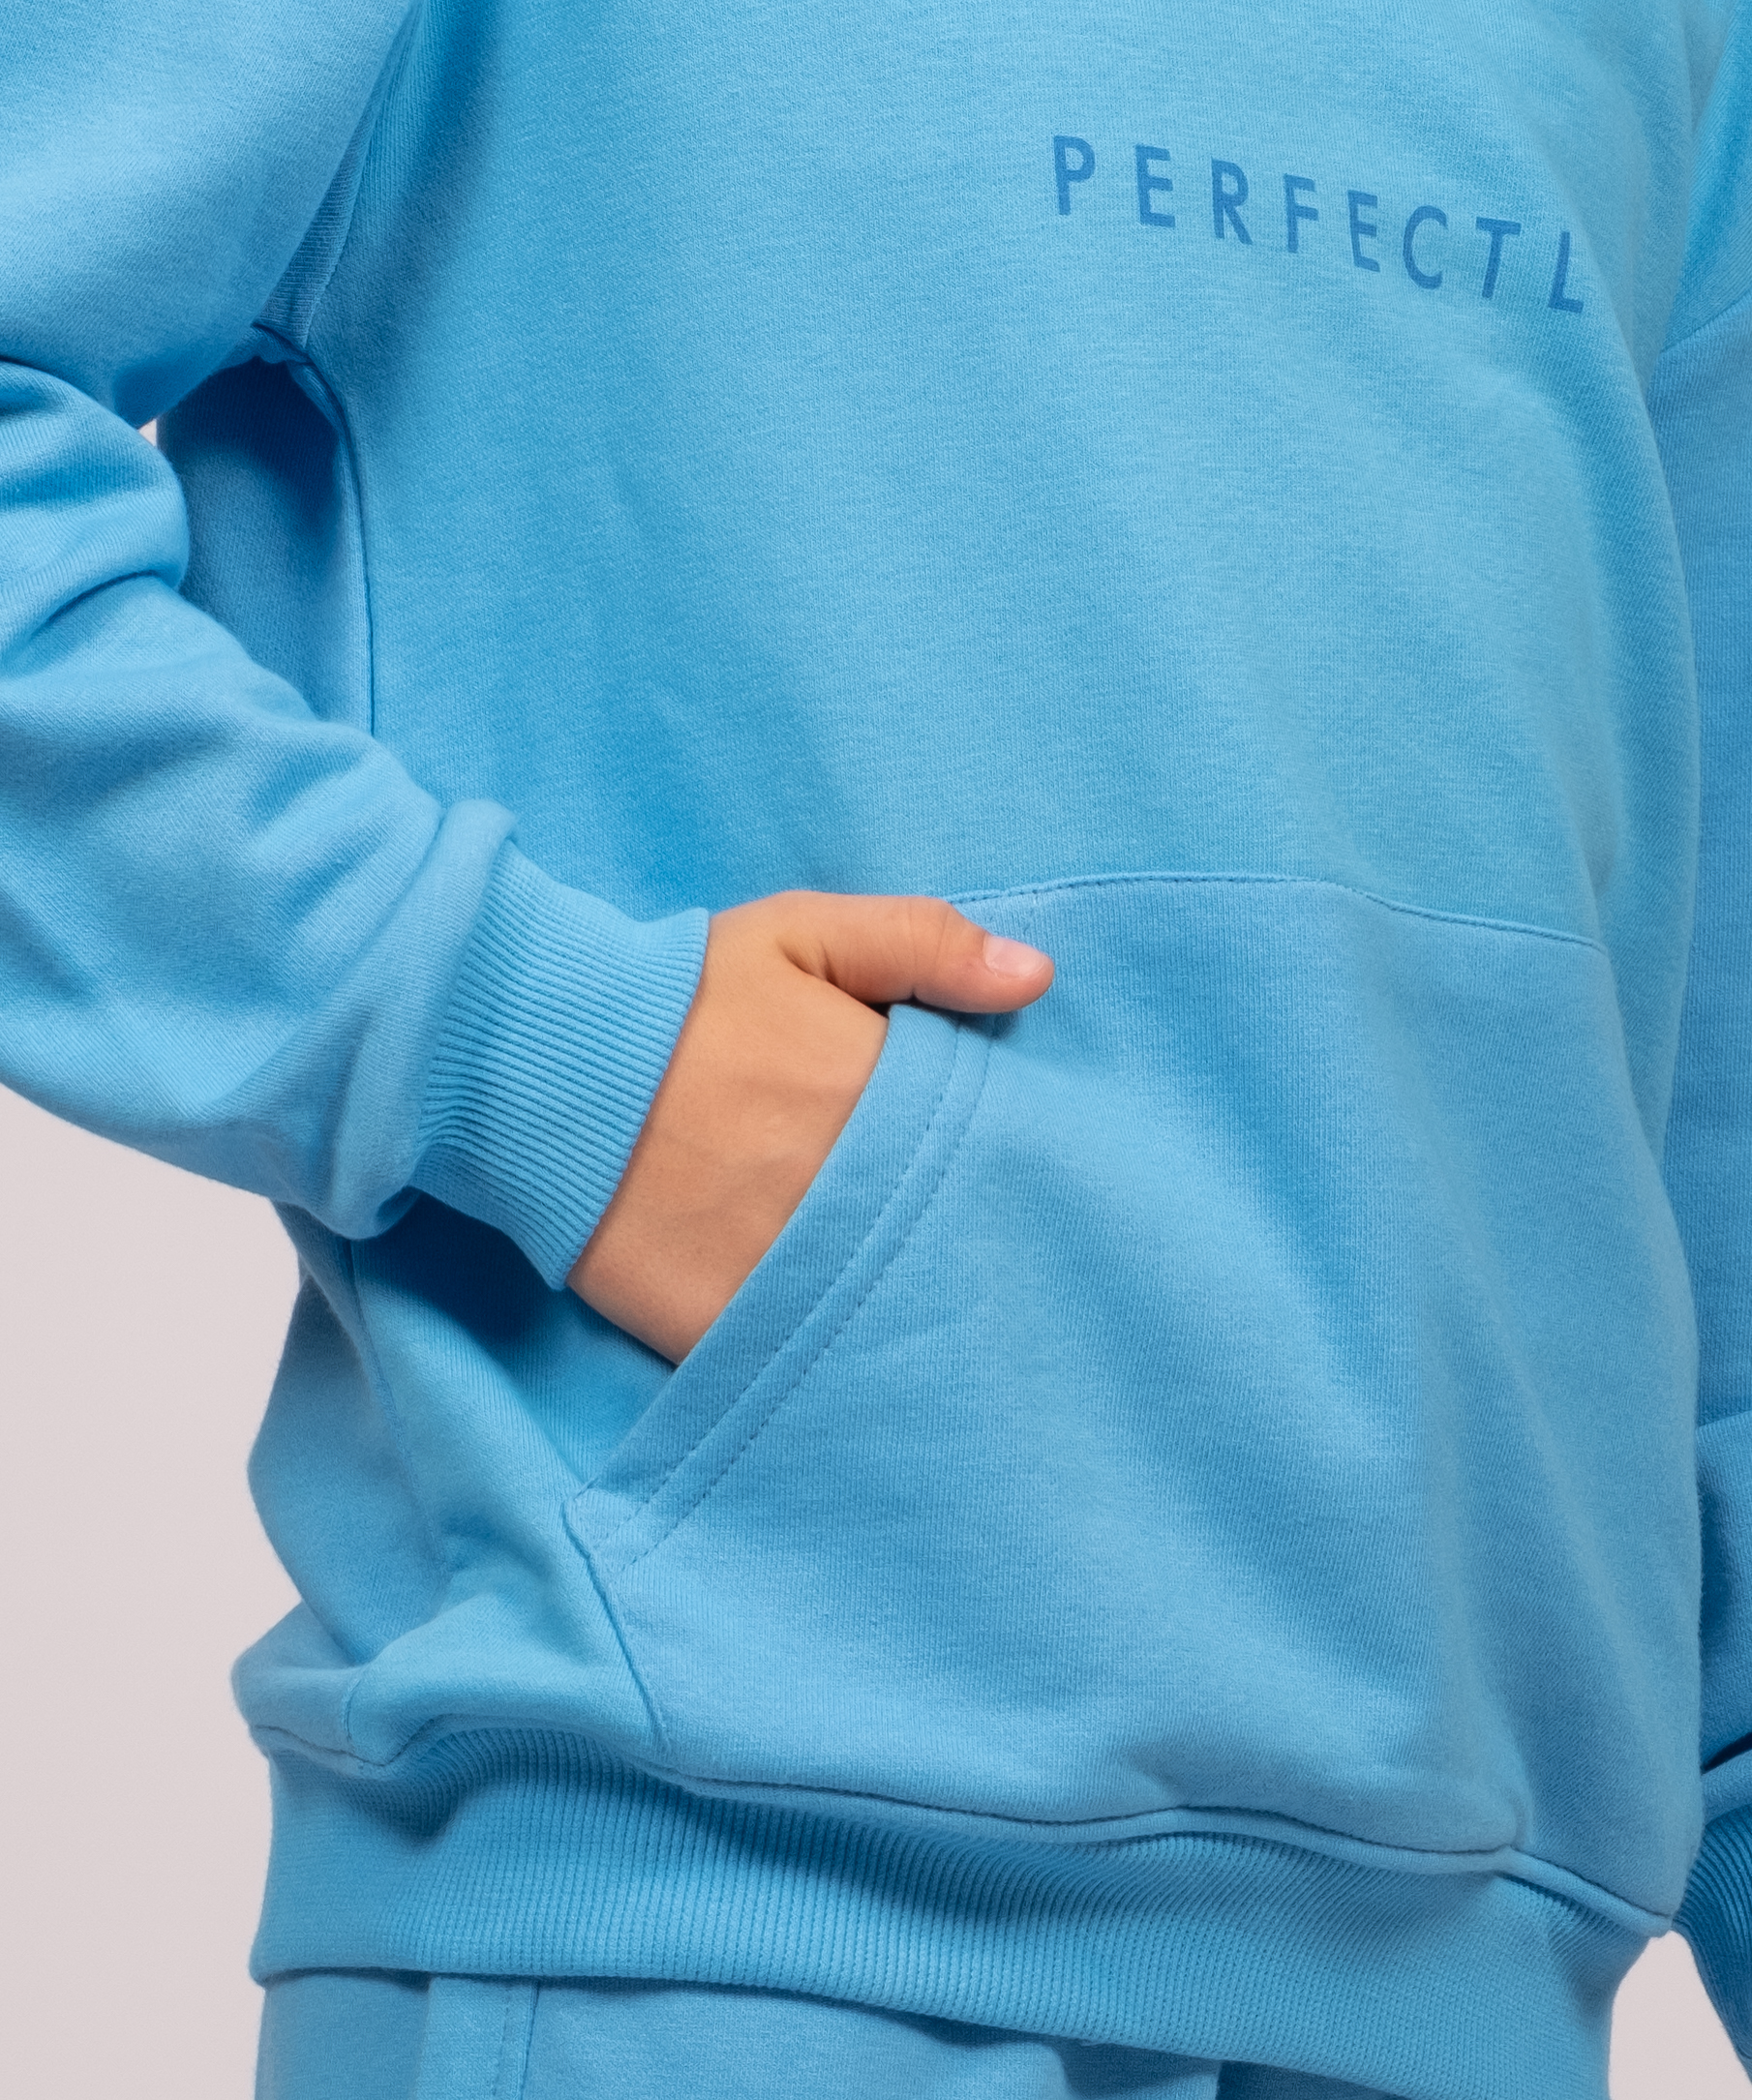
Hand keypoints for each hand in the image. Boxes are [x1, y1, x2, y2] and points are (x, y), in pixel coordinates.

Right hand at [568, 891, 1053, 1361]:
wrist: (529, 1062)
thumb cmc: (675, 993)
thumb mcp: (801, 932)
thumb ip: (924, 943)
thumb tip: (1037, 980)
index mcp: (882, 1094)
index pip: (994, 1143)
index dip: (1001, 1153)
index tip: (991, 1155)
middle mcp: (851, 1192)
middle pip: (953, 1232)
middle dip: (965, 1233)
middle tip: (952, 1232)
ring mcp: (789, 1268)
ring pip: (892, 1306)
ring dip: (908, 1299)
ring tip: (908, 1291)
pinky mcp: (724, 1329)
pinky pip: (807, 1363)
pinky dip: (831, 1355)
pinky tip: (841, 1338)